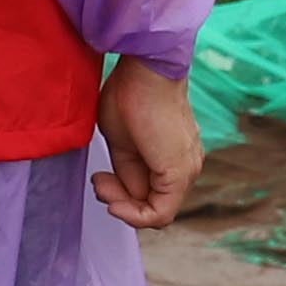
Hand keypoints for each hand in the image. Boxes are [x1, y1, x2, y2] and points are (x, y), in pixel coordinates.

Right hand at [91, 60, 202, 228]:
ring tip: (102, 182)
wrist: (147, 70)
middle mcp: (185, 166)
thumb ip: (125, 169)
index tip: (100, 177)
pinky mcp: (180, 173)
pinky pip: (160, 214)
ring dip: (123, 206)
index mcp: (172, 157)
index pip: (148, 195)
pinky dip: (134, 215)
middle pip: (151, 205)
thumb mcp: (120, 141)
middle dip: (119, 201)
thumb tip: (120, 189)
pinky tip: (115, 202)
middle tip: (99, 182)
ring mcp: (186, 171)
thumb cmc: (130, 93)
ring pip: (156, 212)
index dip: (119, 196)